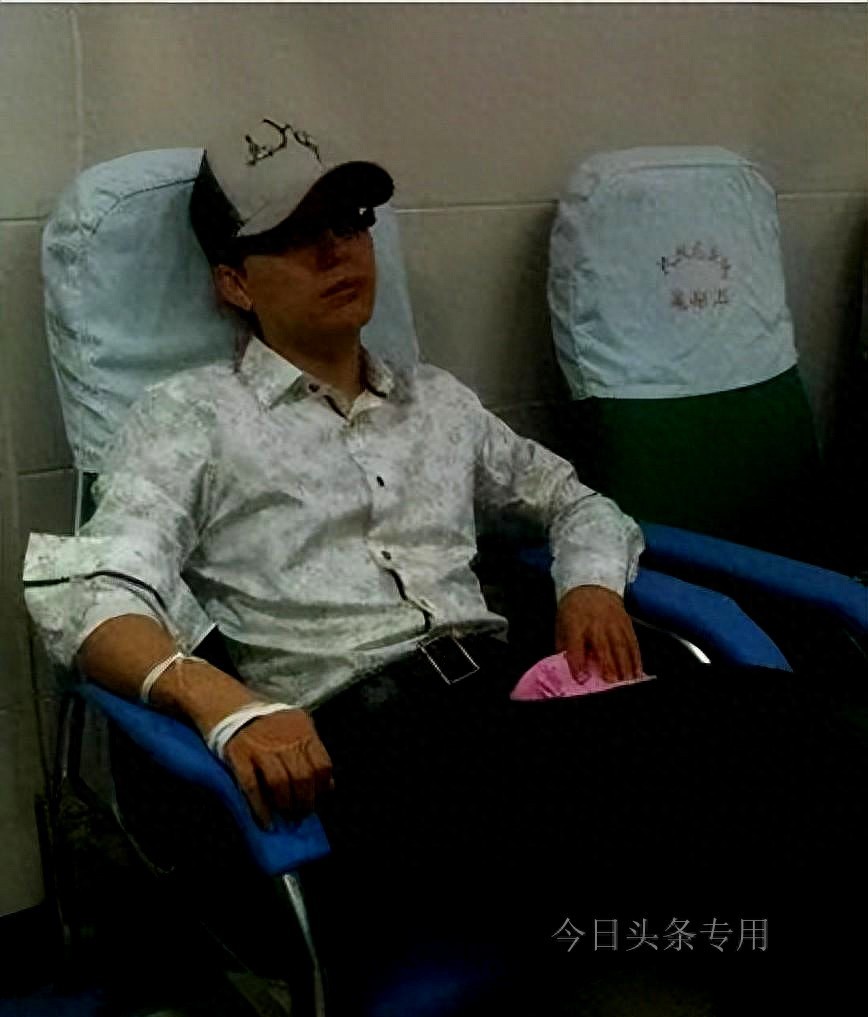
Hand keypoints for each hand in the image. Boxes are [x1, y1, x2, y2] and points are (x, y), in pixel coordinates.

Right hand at [223, 708, 333, 827]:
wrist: (229, 706)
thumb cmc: (267, 721)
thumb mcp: (297, 727)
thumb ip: (313, 752)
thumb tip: (329, 785)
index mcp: (302, 731)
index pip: (322, 765)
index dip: (322, 787)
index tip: (317, 798)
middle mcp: (284, 740)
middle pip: (302, 777)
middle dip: (304, 801)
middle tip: (300, 814)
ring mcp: (261, 748)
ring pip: (280, 783)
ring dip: (285, 805)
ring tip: (286, 816)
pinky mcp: (239, 756)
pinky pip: (252, 786)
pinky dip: (260, 807)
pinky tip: (266, 821)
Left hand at [555, 585, 642, 683]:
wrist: (591, 587)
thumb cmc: (573, 611)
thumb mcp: (561, 625)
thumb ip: (564, 647)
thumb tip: (567, 669)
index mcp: (575, 625)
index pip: (576, 645)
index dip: (578, 663)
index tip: (581, 679)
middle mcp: (595, 624)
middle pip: (603, 647)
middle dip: (608, 667)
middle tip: (612, 685)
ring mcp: (613, 623)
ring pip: (621, 646)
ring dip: (626, 666)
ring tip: (628, 683)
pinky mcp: (626, 623)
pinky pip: (633, 642)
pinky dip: (636, 658)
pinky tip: (637, 671)